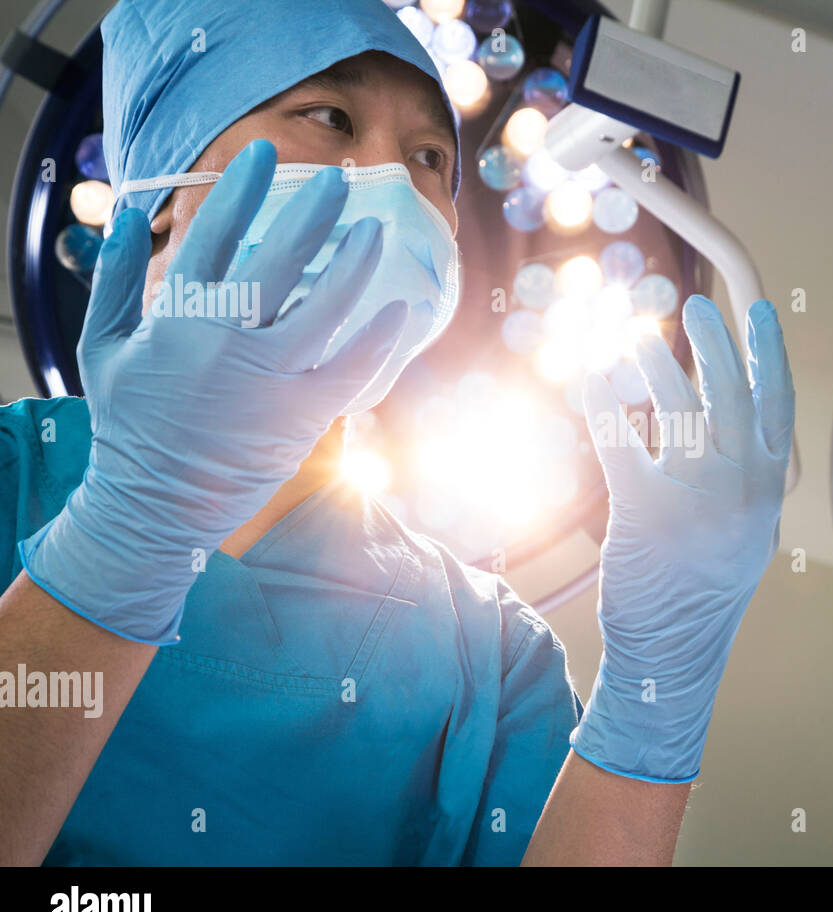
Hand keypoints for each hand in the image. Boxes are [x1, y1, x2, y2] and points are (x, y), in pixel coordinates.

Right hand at [19, 139, 407, 644]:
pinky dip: (378, 340)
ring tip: (375, 231)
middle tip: (340, 179)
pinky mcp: (301, 418)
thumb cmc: (131, 424)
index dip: (241, 191)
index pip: (211, 237)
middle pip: (277, 262)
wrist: (155, 508)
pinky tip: (400, 309)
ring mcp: (268, 381)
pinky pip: (350, 370)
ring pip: (323, 310)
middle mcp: (225, 343)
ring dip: (353, 266)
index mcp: (175, 320)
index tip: (265, 153)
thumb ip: (117, 280)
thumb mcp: (103, 348)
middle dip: (311, 214)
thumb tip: (131, 215)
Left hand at [572, 294, 794, 781]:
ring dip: (659, 365)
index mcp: (768, 489)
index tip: (761, 309)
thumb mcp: (743, 529)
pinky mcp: (647, 513)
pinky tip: (590, 379)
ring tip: (637, 336)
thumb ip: (740, 475)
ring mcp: (698, 501)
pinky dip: (606, 405)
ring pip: (682, 411)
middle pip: (732, 396)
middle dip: (718, 344)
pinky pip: (623, 442)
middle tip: (699, 305)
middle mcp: (743, 489)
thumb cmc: (702, 585)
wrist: (674, 649)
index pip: (777, 405)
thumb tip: (713, 412)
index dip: (770, 353)